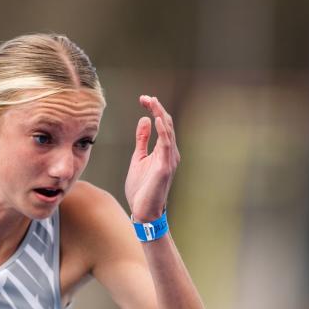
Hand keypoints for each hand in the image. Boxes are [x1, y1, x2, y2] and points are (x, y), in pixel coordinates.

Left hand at [125, 95, 179, 221]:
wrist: (143, 212)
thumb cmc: (142, 188)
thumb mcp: (138, 158)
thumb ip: (142, 140)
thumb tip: (144, 120)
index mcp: (163, 150)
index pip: (162, 124)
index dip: (154, 109)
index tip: (143, 98)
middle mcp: (170, 153)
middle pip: (167, 124)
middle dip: (157, 108)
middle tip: (145, 97)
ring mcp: (169, 160)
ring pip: (168, 132)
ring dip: (160, 115)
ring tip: (152, 102)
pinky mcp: (165, 168)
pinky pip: (166, 147)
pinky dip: (163, 132)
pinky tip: (157, 120)